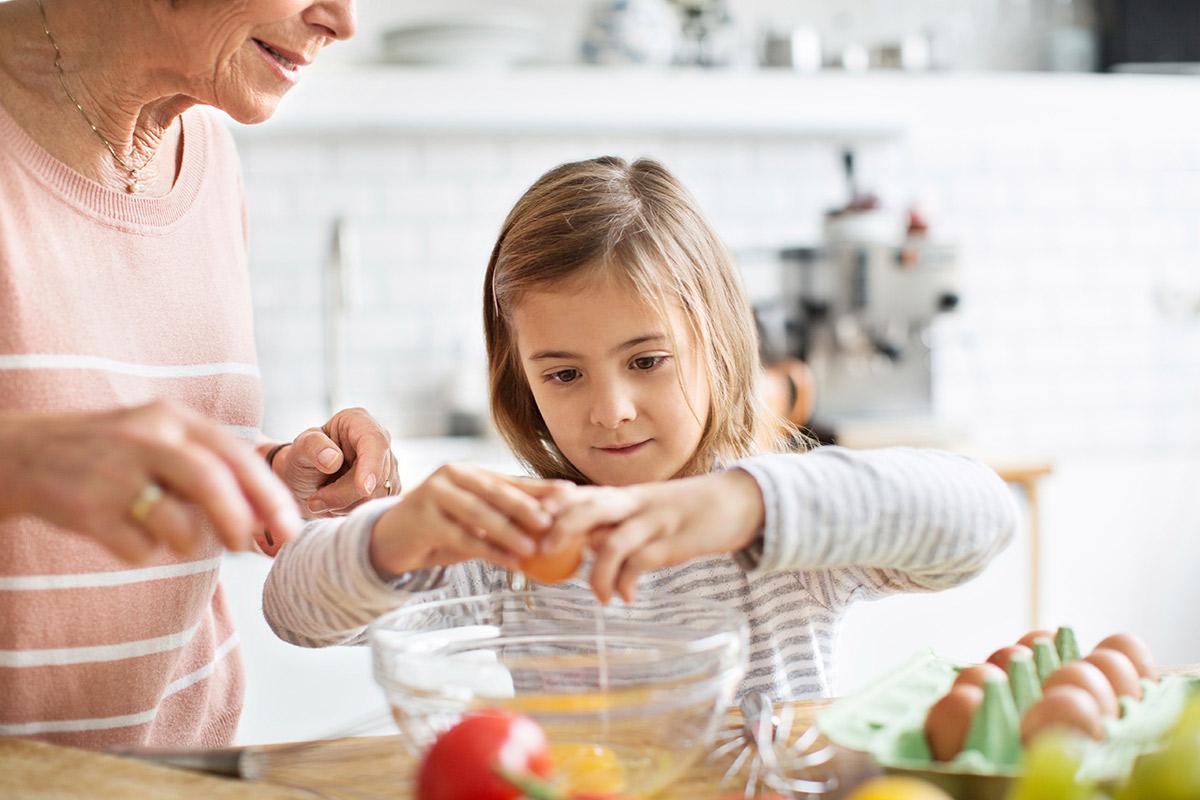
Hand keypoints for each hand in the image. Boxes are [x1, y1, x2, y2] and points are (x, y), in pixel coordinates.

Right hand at [0, 401, 301, 563]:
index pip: (235, 454)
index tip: (290, 528)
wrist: (22, 454)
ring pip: (177, 522)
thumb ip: (210, 463)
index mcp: (170, 417)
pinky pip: (139, 548)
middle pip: (210, 481)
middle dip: (239, 521)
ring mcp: (112, 473)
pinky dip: (147, 553)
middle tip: (247, 546)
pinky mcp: (84, 509)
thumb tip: (267, 511)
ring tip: (178, 539)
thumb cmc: (111, 453)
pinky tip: (128, 535)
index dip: (268, 495)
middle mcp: (143, 438)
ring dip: (190, 544)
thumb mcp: (158, 437)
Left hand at [271, 407, 396, 518]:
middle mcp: (379, 441)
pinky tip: (336, 504)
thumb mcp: (299, 448)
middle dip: (345, 494)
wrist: (306, 482)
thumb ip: (313, 447)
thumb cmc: (303, 460)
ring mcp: (387, 465)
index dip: (371, 465)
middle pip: (377, 474)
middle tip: (314, 500)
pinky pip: (376, 505)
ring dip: (345, 504)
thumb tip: (333, 459)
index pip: (375, 442)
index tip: (363, 488)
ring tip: (322, 498)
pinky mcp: (388, 487)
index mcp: (359, 422)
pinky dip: (351, 509)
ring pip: (377, 494)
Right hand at [368, 464, 570, 576]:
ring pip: (479, 514)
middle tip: (551, 522)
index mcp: (470, 472)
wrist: (391, 538)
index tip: (570, 494)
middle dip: (526, 507)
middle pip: (495, 491)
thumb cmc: (440, 527)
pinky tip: (509, 561)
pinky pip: (462, 537)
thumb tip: (549, 524)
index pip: (510, 479)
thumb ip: (503, 516)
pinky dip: (489, 550)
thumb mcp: (473, 517)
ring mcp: (434, 493)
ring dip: (508, 532)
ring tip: (532, 548)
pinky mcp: (423, 518)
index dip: (540, 487)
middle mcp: (452, 475)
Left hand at [539, 470, 764, 603]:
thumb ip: (613, 524)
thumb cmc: (683, 509)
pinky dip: (627, 582)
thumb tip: (579, 547)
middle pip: (588, 508)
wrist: (736, 501)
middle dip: (560, 529)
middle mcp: (634, 502)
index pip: (578, 494)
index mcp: (623, 494)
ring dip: (597, 572)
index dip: (550, 505)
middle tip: (540, 554)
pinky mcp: (675, 541)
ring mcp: (654, 520)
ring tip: (598, 596)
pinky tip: (624, 597)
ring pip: (613, 541)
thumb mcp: (645, 510)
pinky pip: (642, 562)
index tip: (525, 520)